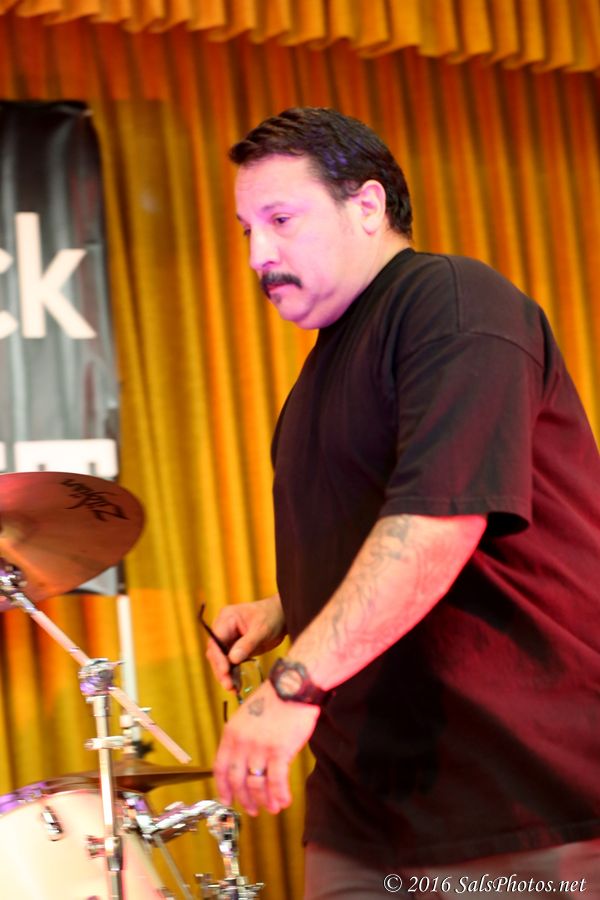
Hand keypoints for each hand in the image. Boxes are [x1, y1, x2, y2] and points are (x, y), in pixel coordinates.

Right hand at [205, 595, 285, 690]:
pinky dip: (233, 674)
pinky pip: (231, 663)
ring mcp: (229, 640)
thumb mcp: (262, 629)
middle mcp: (224, 629)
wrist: (282, 616)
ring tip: (232, 689)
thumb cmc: (272, 616)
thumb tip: (233, 659)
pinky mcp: (236, 649)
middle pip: (216, 652)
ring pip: (222, 660)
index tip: (225, 670)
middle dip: (221, 669)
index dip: (218, 656)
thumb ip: (247, 643)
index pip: (216, 640)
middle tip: (228, 685)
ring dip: (226, 675)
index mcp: (227, 618)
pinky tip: (236, 685)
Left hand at [213, 679, 319, 814]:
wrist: (293, 685)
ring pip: (256, 784)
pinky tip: (284, 801)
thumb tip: (245, 763)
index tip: (227, 800)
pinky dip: (280, 795)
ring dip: (264, 801)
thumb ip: (243, 738)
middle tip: (252, 809)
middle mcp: (242, 742)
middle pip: (237, 780)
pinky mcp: (279, 751)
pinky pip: (276, 781)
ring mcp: (260, 748)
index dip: (223, 788)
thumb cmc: (274, 698)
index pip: (220, 768)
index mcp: (231, 732)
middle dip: (245, 799)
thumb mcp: (247, 715)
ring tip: (272, 807)